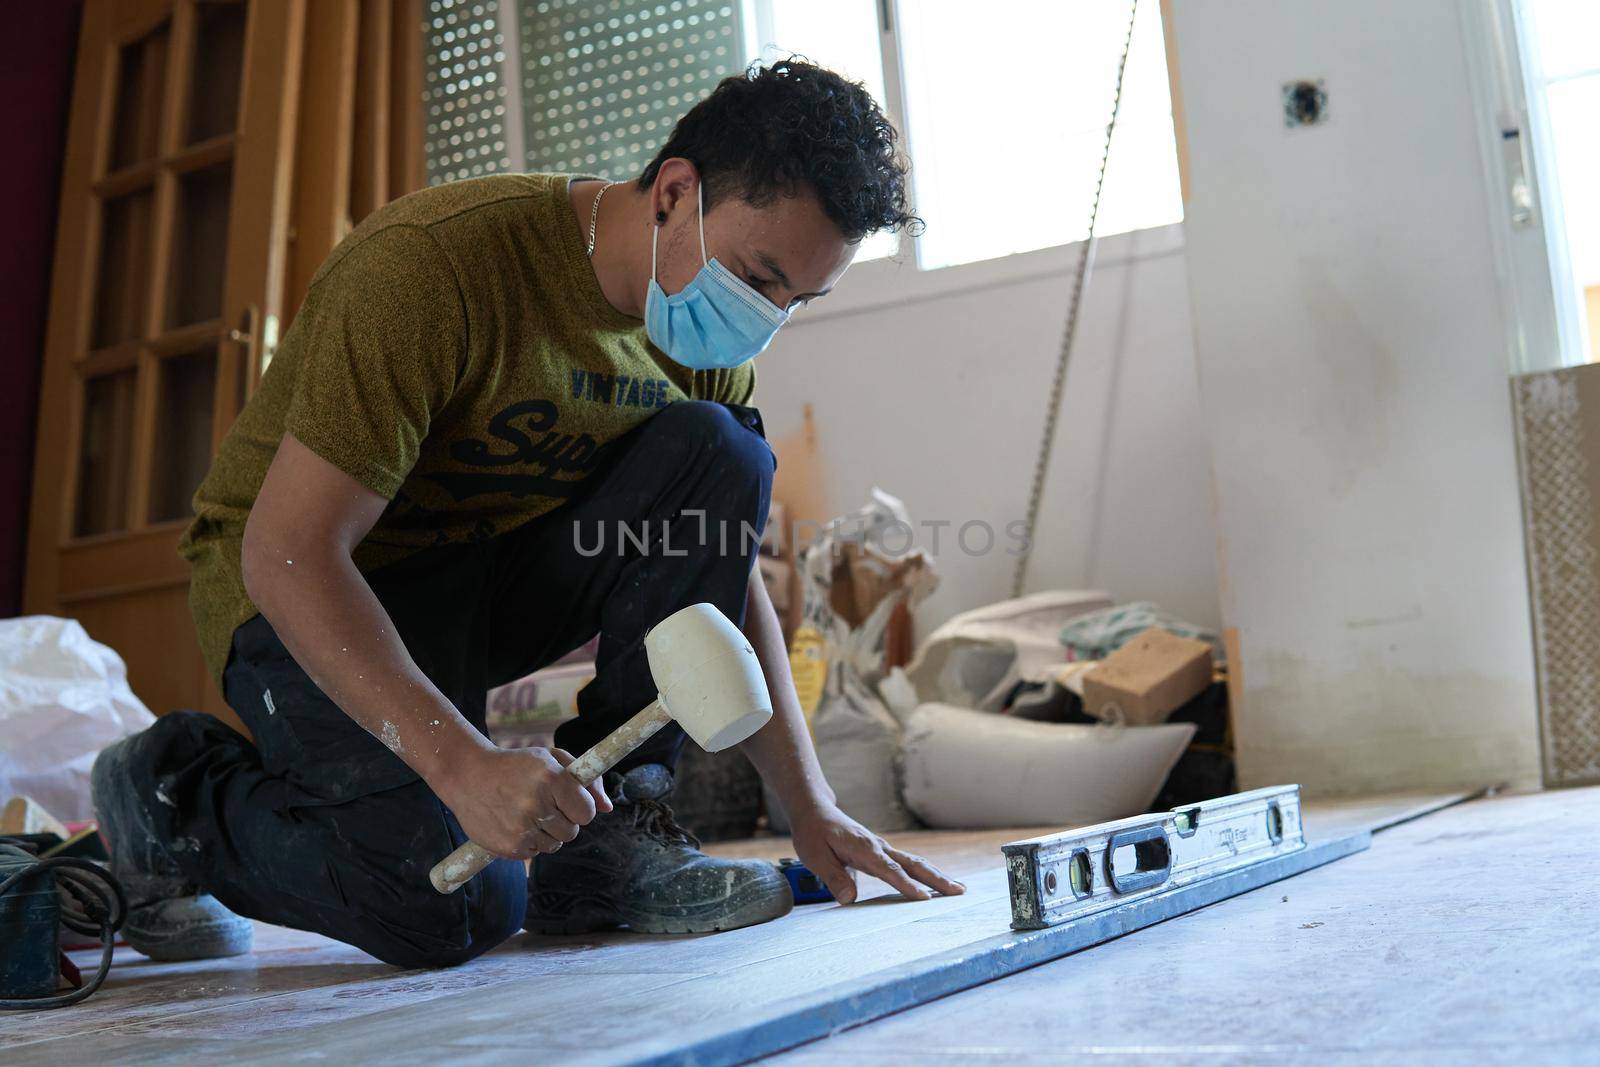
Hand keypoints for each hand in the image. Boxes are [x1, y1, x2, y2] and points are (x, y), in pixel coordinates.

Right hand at [434, 746, 611, 859]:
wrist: (467, 776)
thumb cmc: (517, 766)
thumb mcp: (551, 760)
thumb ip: (586, 780)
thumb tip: (608, 808)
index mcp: (552, 779)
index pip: (588, 812)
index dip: (581, 807)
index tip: (570, 801)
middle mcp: (537, 805)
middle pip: (572, 831)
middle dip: (564, 820)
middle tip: (545, 806)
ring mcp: (521, 829)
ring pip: (555, 844)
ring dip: (547, 833)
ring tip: (528, 813)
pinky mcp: (508, 848)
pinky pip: (534, 853)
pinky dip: (529, 842)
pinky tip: (514, 823)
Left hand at [788, 801, 964, 903]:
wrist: (815, 811)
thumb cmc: (814, 833)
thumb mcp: (816, 857)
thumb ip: (834, 877)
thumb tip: (849, 899)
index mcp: (865, 849)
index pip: (890, 870)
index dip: (907, 885)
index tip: (924, 899)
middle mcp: (879, 847)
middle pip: (913, 864)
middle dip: (937, 879)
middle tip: (959, 892)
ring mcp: (882, 849)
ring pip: (915, 863)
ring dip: (936, 876)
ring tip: (958, 889)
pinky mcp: (881, 852)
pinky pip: (907, 863)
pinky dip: (924, 873)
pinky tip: (934, 883)